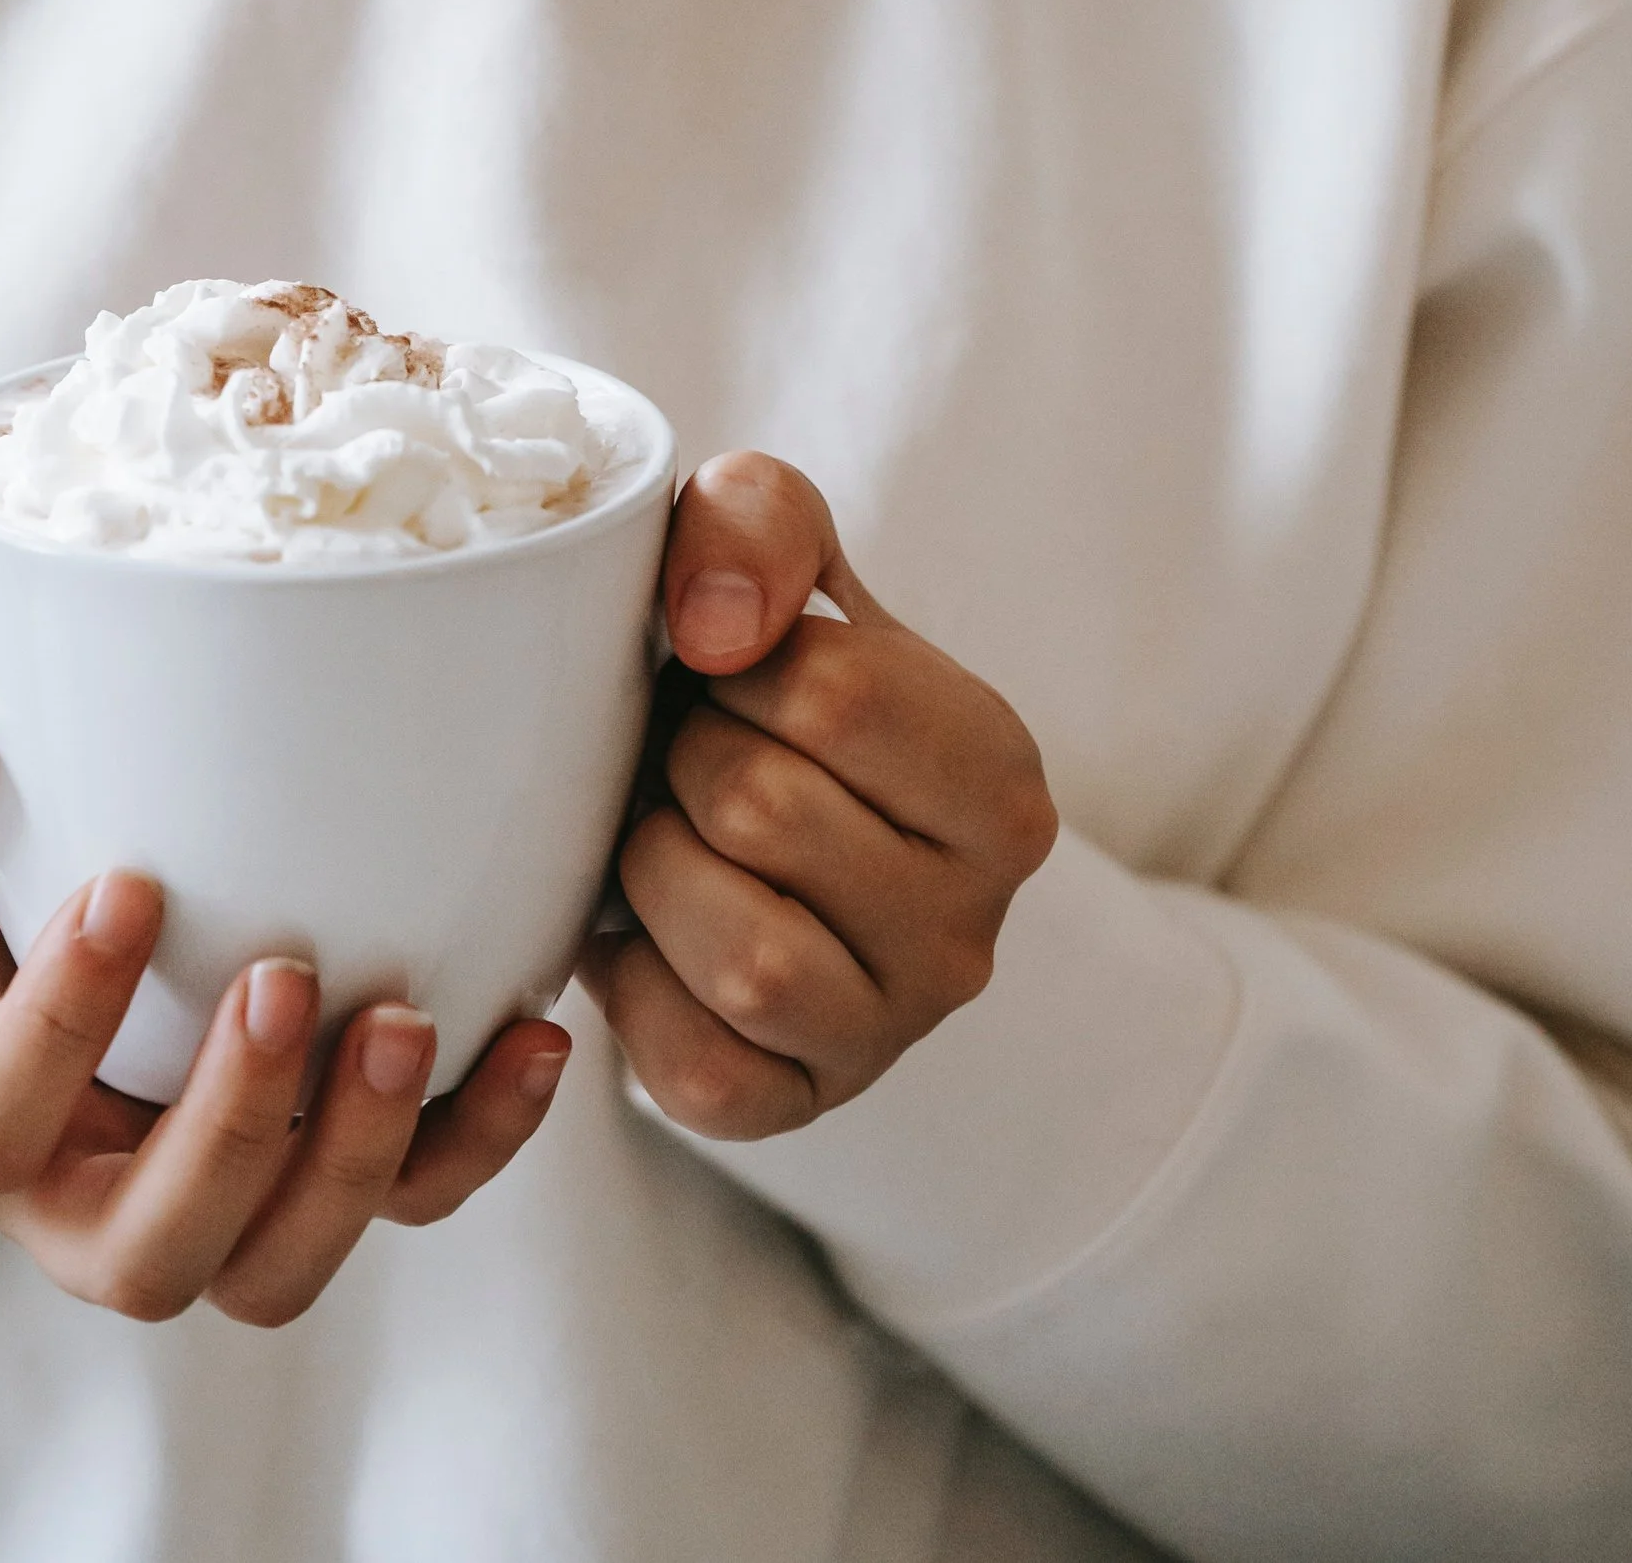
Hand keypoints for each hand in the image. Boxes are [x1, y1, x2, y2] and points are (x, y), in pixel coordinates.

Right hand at [0, 687, 571, 1325]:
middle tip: (281, 978)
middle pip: (146, 1255)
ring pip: (274, 1266)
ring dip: (355, 1162)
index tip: (126, 884)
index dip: (57, 1033)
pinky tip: (533, 1035)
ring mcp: (188, 1183)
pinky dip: (475, 1140)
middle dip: (228, 1137)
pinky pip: (398, 1200)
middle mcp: (61, 1187)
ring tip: (408, 1020)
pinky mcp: (298, 1151)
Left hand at [581, 453, 1055, 1142]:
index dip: (734, 667)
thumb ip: (758, 521)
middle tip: (691, 760)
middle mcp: (972, 925)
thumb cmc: (760, 678)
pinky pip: (691, 1069)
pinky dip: (635, 987)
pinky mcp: (797, 1110)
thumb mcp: (779, 556)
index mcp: (996, 780)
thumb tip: (713, 628)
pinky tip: (649, 932)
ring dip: (655, 872)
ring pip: (740, 957)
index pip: (833, 693)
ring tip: (669, 838)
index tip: (730, 675)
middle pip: (760, 812)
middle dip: (682, 763)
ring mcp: (893, 1032)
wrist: (741, 817)